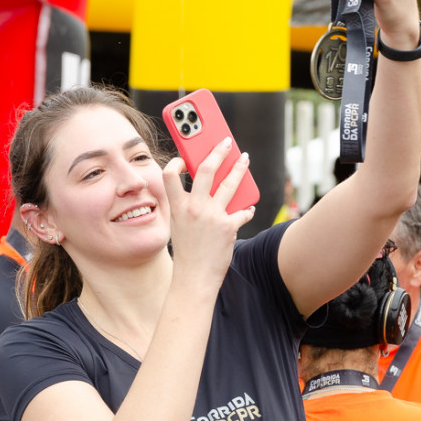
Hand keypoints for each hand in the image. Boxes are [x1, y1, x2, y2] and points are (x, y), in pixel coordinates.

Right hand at [162, 138, 254, 287]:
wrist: (194, 279)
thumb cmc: (188, 253)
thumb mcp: (180, 226)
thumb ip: (189, 206)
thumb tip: (207, 188)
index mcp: (178, 207)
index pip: (170, 174)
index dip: (176, 161)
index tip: (184, 155)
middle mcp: (194, 208)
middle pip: (206, 169)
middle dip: (218, 151)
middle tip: (227, 142)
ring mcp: (212, 216)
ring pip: (231, 183)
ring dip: (240, 168)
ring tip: (245, 160)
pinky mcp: (228, 226)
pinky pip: (243, 211)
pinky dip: (247, 209)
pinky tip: (249, 207)